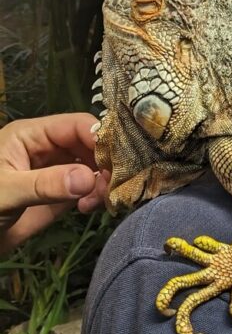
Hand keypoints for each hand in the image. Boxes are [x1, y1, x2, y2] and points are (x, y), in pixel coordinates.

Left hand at [0, 114, 108, 253]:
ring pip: (93, 167)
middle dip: (105, 163)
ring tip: (97, 201)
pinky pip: (89, 189)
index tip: (118, 161)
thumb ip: (45, 184)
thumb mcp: (5, 192)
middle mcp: (48, 149)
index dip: (100, 138)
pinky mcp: (60, 196)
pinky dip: (98, 196)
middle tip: (112, 186)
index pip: (76, 125)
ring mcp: (56, 172)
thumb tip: (89, 178)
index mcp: (31, 135)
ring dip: (103, 181)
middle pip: (91, 144)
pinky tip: (91, 208)